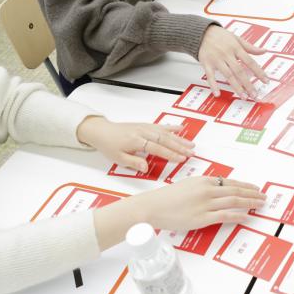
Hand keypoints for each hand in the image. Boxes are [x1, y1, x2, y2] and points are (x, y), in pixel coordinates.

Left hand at [76, 117, 193, 171]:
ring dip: (179, 138)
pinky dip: (172, 127)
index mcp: (136, 141)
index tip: (181, 158)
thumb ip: (134, 163)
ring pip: (165, 133)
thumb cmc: (109, 145)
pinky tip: (181, 128)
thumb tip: (146, 168)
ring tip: (191, 144)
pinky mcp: (146, 125)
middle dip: (180, 147)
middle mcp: (143, 132)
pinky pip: (161, 126)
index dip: (170, 154)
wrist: (102, 131)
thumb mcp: (118, 158)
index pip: (157, 148)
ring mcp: (145, 127)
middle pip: (165, 139)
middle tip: (191, 153)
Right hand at [131, 176, 266, 230]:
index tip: (255, 188)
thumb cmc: (167, 197)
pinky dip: (238, 215)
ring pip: (234, 202)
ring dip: (250, 203)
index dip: (245, 186)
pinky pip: (225, 216)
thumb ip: (202, 187)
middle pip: (236, 191)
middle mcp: (207, 190)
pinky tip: (247, 216)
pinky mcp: (202, 218)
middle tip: (263, 196)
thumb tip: (215, 190)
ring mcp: (206, 204)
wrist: (153, 206)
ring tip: (260, 205)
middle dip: (252, 194)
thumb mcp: (186, 186)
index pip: (230, 182)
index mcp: (203, 181)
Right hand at [198, 25, 268, 99]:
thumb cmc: (220, 35)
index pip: (250, 62)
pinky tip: (217, 93)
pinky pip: (210, 76)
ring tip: (243, 96)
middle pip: (240, 71)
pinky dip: (213, 85)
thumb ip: (250, 47)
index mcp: (236, 48)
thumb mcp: (237, 38)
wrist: (202, 32)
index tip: (265, 81)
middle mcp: (227, 54)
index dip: (258, 72)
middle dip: (248, 84)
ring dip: (236, 87)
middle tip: (254, 95)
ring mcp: (216, 59)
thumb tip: (263, 51)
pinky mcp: (207, 63)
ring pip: (228, 75)